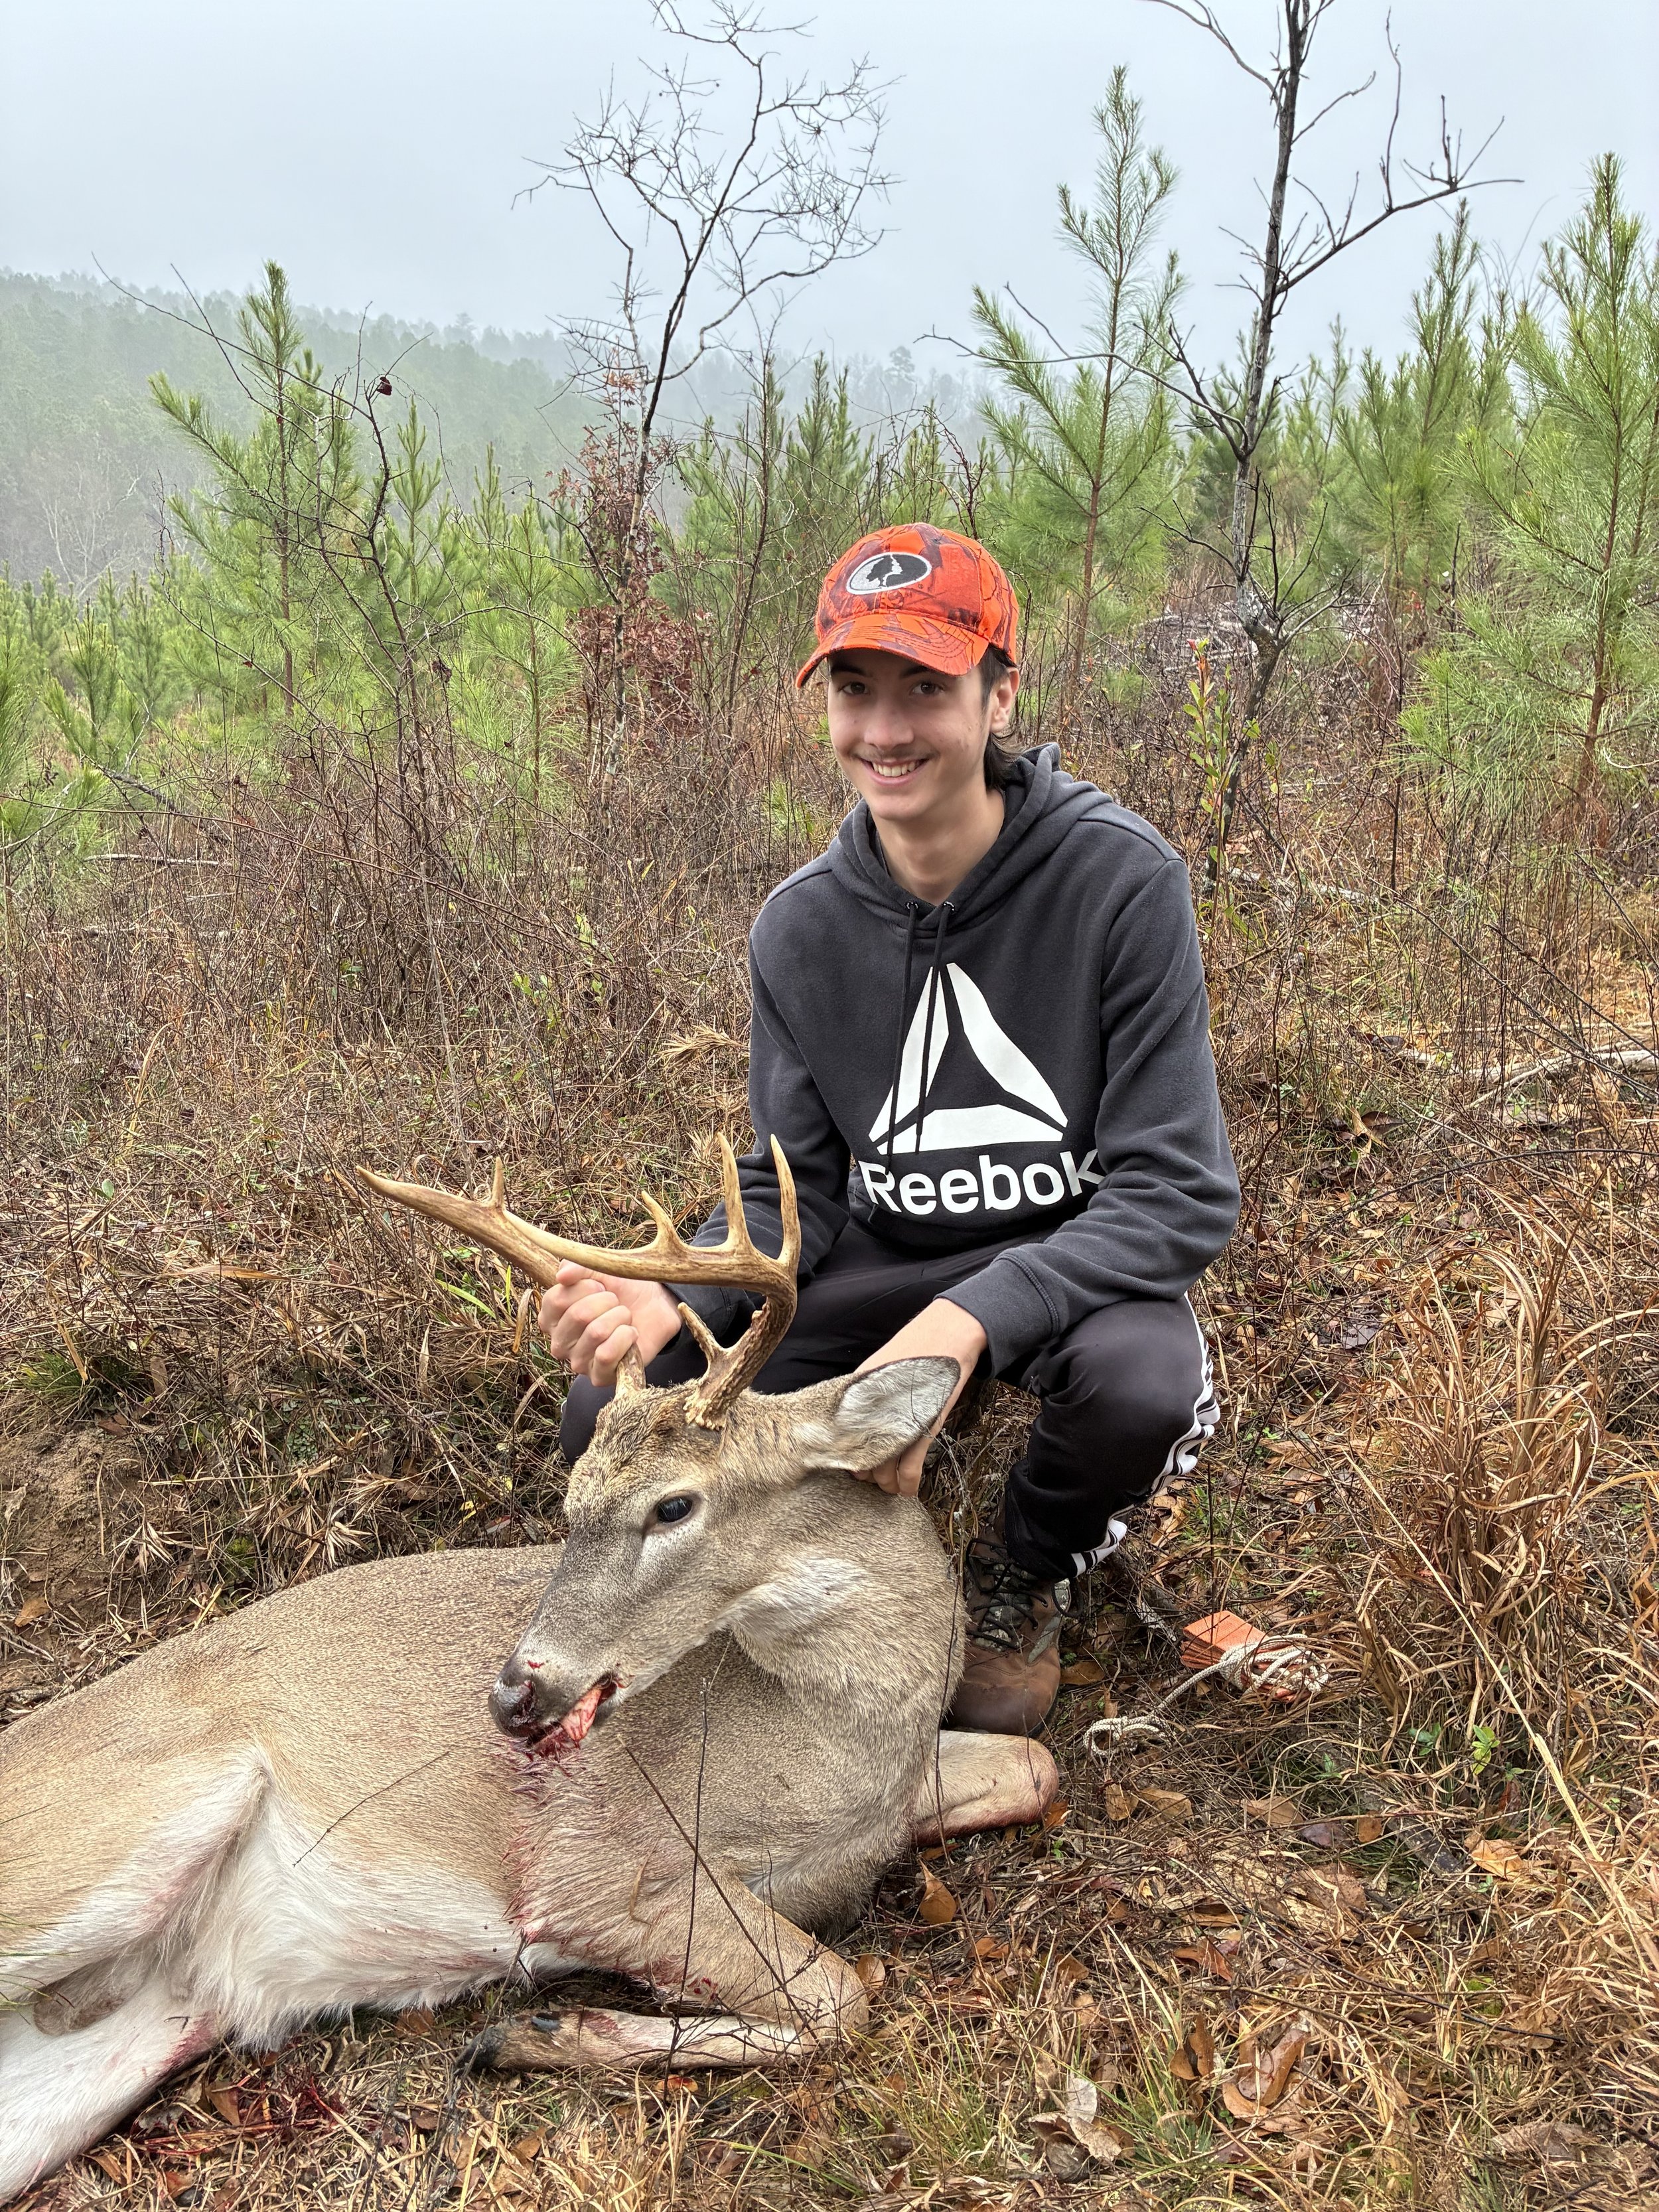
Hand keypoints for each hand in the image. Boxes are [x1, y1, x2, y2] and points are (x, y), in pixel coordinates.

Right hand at [537, 1264, 682, 1388]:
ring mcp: (578, 1362)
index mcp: (551, 1317)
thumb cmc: (622, 1290)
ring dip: (620, 1318)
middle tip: (617, 1303)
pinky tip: (631, 1334)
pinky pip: (606, 1355)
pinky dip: (626, 1337)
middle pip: (578, 1315)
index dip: (585, 1286)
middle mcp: (559, 1342)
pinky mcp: (599, 1377)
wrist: (655, 1307)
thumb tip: (561, 1275)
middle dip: (607, 1301)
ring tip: (625, 1318)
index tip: (601, 1285)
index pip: (557, 1299)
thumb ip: (578, 1267)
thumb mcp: (600, 1271)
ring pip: (597, 1333)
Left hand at [854, 1298, 987, 1496]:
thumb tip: (855, 1418)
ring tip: (889, 1487)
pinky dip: (908, 1483)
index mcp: (858, 1395)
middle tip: (870, 1478)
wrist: (946, 1334)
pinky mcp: (923, 1426)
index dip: (846, 1457)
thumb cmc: (912, 1350)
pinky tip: (907, 1491)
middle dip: (866, 1472)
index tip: (850, 1465)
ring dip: (886, 1483)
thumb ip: (866, 1394)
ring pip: (885, 1466)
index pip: (843, 1438)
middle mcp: (873, 1410)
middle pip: (862, 1456)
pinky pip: (911, 1464)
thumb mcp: (879, 1370)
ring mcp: (898, 1420)